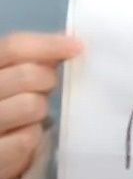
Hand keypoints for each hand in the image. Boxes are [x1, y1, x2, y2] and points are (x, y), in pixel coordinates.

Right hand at [0, 32, 83, 178]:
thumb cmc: (6, 104)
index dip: (48, 44)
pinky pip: (27, 139)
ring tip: (31, 115)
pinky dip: (33, 136)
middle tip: (47, 87)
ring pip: (31, 105)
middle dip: (47, 80)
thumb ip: (35, 59)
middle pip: (27, 75)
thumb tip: (70, 40)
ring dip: (41, 110)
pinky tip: (23, 135)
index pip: (14, 46)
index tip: (78, 47)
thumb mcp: (14, 78)